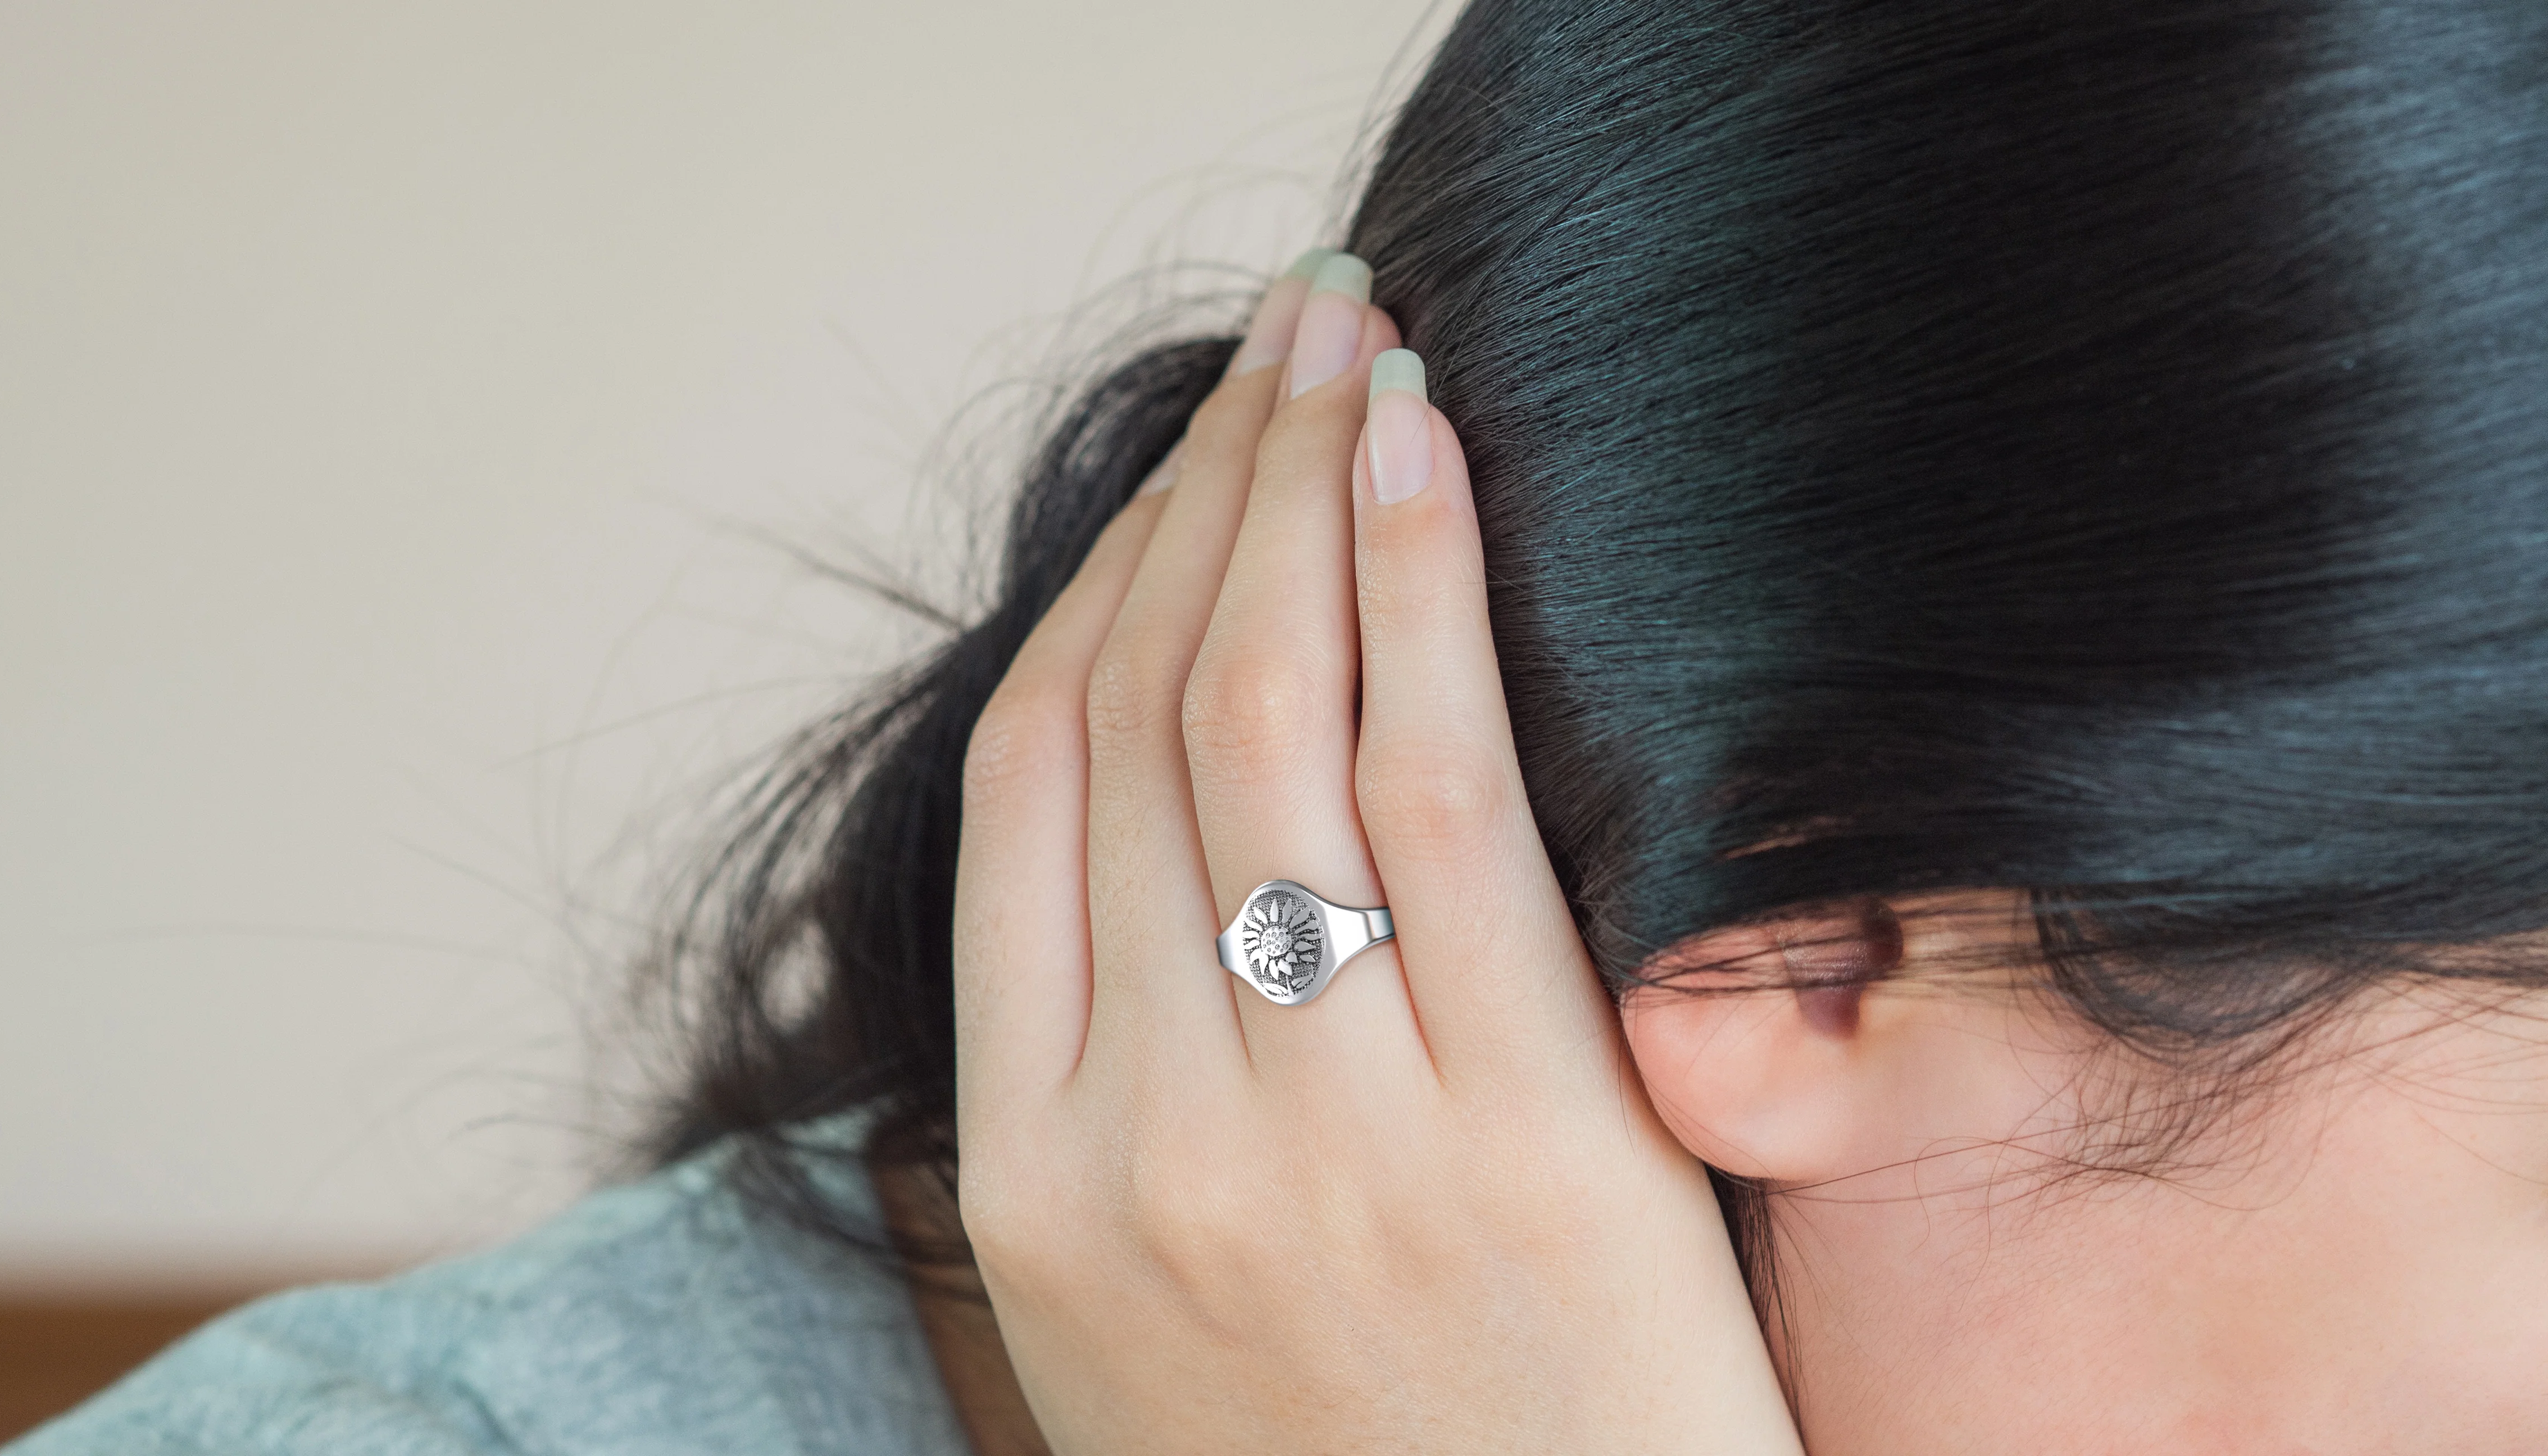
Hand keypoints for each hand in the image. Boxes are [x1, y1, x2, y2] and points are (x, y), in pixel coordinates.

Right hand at [953, 252, 1802, 1454]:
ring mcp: (1317, 1136)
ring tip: (1357, 344)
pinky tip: (1430, 462)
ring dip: (1305, 494)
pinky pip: (1438, 800)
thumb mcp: (1156, 1325)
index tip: (1180, 463)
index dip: (1099, 578)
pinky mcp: (1518, 1139)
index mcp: (1032, 1179)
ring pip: (1264, 720)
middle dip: (1205, 484)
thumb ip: (1125, 1105)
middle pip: (1136, 713)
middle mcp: (1143, 1134)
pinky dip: (1419, 601)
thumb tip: (1143, 869)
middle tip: (1282, 334)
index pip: (1030, 783)